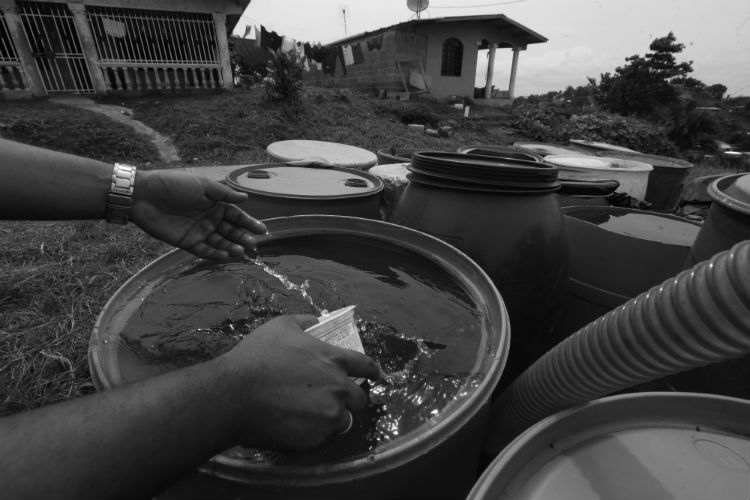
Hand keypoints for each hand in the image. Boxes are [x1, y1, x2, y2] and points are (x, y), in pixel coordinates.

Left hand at [130, 170, 266, 259]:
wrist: (144, 195)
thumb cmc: (174, 185)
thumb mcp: (202, 186)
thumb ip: (224, 194)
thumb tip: (246, 198)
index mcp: (216, 204)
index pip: (237, 216)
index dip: (250, 223)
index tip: (263, 231)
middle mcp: (210, 219)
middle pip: (232, 231)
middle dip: (244, 238)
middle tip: (254, 246)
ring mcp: (199, 231)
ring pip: (220, 242)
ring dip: (232, 248)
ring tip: (241, 252)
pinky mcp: (187, 242)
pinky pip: (204, 250)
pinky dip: (215, 254)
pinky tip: (226, 256)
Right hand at [217, 315, 380, 449]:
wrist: (232, 395)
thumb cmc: (256, 357)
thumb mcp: (281, 326)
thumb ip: (305, 322)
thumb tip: (316, 320)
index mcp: (334, 360)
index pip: (367, 366)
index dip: (372, 371)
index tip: (373, 375)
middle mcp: (338, 389)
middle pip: (360, 400)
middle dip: (350, 400)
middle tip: (330, 399)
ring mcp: (328, 416)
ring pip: (342, 421)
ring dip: (332, 419)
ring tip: (308, 414)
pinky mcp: (315, 438)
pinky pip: (322, 437)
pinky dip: (312, 433)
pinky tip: (293, 424)